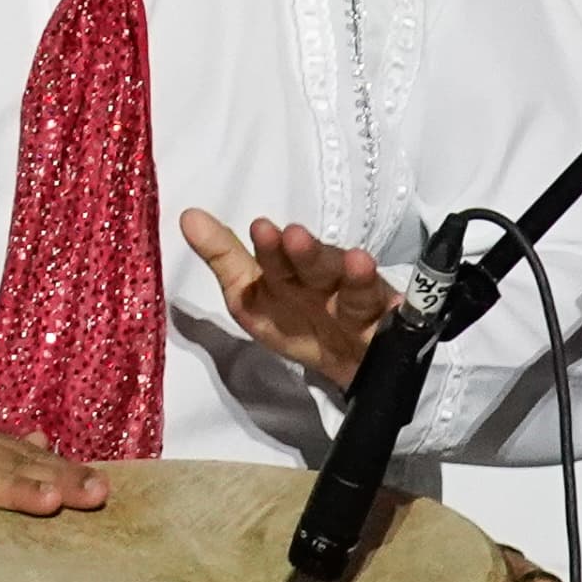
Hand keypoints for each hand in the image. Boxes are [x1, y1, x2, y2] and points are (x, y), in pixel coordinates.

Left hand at [180, 208, 400, 392]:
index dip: (270, 247)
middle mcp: (325, 282)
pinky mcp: (391, 325)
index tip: (261, 228)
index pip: (276, 259)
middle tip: (295, 237)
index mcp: (288, 276)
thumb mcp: (251, 297)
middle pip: (318, 267)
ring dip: (355, 274)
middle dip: (308, 254)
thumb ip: (223, 259)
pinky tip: (394, 301)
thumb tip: (187, 215)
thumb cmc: (295, 322)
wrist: (348, 366)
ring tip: (355, 260)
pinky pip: (393, 317)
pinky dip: (393, 309)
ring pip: (357, 288)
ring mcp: (359, 302)